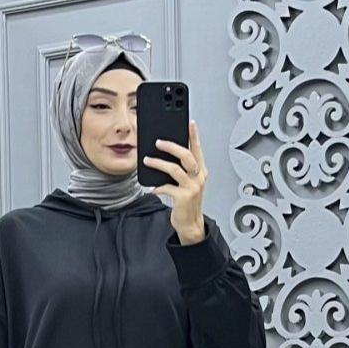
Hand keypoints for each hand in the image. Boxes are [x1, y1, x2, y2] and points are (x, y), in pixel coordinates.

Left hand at [142, 119, 207, 241]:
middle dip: (171, 146)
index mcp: (201, 171)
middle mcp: (199, 178)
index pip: (198, 149)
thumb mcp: (187, 183)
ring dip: (158, 163)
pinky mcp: (183, 198)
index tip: (190, 123)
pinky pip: (167, 187)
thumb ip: (181, 170)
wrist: (190, 224)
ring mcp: (192, 187)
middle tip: (158, 142)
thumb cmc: (187, 202)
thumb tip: (164, 155)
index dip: (195, 135)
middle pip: (186, 156)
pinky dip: (158, 186)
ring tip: (148, 160)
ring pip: (174, 169)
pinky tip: (153, 187)